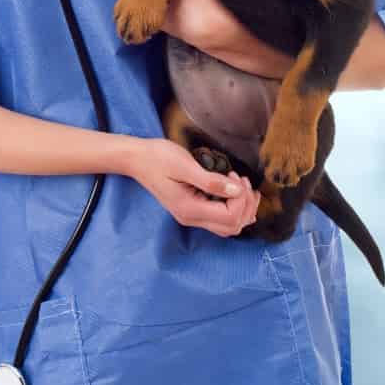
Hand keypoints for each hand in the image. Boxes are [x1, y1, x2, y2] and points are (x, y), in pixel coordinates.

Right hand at [130, 138, 259, 236]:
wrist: (137, 160)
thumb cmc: (158, 158)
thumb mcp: (185, 165)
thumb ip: (211, 181)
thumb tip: (236, 190)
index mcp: (190, 209)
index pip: (230, 216)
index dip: (241, 198)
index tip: (234, 176)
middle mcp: (192, 218)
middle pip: (233, 226)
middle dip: (246, 205)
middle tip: (242, 182)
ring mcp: (192, 216)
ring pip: (229, 226)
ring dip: (242, 209)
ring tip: (242, 186)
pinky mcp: (193, 210)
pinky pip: (220, 219)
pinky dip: (234, 209)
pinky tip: (235, 193)